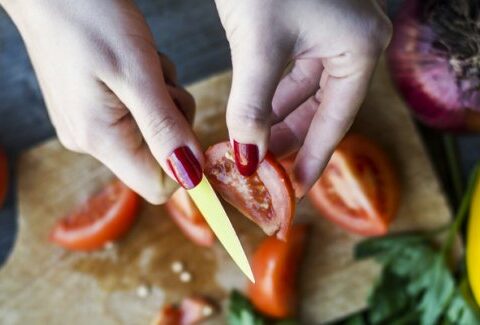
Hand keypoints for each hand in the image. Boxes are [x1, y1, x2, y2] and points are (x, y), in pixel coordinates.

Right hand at [2, 0, 203, 202]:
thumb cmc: (90, 19)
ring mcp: (89, 126)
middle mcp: (91, 141)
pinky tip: (131, 65)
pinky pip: (136, 115)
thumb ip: (164, 129)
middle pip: (158, 157)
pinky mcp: (91, 111)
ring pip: (151, 132)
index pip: (159, 186)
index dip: (185, 164)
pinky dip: (147, 92)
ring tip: (141, 67)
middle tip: (158, 82)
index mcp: (101, 139)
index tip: (189, 126)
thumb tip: (189, 176)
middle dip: (173, 120)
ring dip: (162, 101)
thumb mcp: (138, 74)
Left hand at [215, 0, 390, 196]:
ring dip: (276, 121)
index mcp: (358, 48)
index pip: (336, 120)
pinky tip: (251, 115)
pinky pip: (289, 72)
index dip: (314, 157)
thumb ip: (253, 106)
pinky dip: (268, 96)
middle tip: (265, 172)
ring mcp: (327, 33)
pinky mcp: (303, 25)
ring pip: (303, 93)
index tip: (298, 188)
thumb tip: (247, 157)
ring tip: (252, 149)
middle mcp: (350, 43)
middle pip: (321, 110)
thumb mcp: (258, 46)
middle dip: (289, 140)